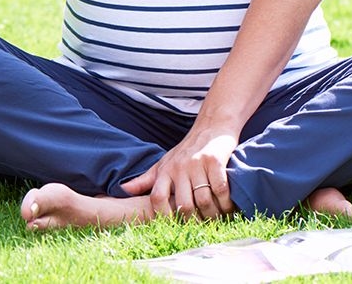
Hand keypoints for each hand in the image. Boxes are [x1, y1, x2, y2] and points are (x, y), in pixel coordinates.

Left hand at [121, 126, 237, 219]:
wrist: (212, 126)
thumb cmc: (186, 150)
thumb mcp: (164, 162)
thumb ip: (146, 179)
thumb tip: (123, 189)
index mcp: (165, 170)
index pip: (158, 198)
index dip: (164, 216)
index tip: (174, 226)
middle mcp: (180, 167)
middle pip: (184, 205)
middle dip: (194, 220)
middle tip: (202, 226)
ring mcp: (198, 164)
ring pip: (204, 200)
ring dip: (212, 214)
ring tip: (216, 218)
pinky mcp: (215, 161)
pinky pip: (220, 189)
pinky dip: (225, 203)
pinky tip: (228, 207)